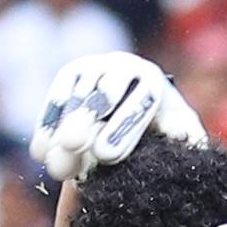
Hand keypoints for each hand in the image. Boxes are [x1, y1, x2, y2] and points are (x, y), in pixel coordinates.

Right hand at [30, 51, 202, 185]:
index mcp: (153, 81)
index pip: (141, 98)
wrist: (129, 113)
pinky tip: (40, 152)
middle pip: (105, 91)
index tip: (106, 157)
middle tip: (74, 145)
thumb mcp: (178, 136)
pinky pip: (57, 96)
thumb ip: (186, 140)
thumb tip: (184, 138)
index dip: (122, 126)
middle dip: (87, 118)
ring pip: (77, 95)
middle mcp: (123, 66)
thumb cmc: (158, 131)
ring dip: (62, 127)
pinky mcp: (70, 74)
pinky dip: (47, 123)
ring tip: (53, 161)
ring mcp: (95, 66)